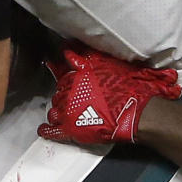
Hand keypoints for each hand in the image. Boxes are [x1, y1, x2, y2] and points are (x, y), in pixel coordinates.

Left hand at [38, 44, 180, 144]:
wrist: (136, 111)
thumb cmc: (126, 87)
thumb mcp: (105, 64)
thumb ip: (84, 57)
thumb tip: (68, 51)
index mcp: (75, 76)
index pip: (60, 72)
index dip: (60, 72)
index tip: (54, 67)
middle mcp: (67, 93)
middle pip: (58, 93)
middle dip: (64, 94)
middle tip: (74, 96)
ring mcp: (67, 112)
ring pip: (54, 110)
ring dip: (58, 110)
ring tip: (66, 111)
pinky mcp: (70, 129)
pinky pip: (53, 131)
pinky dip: (48, 130)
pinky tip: (45, 129)